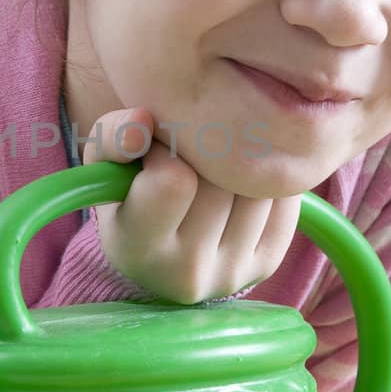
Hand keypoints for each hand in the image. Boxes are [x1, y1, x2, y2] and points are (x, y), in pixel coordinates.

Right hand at [83, 107, 300, 303]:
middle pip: (221, 183)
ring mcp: (233, 272)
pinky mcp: (268, 263)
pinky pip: (284, 199)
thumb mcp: (106, 168)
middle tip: (189, 155)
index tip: (157, 151)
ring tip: (214, 168)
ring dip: (240, 163)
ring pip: (258, 187)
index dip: (167, 152)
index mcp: (139, 248)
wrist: (160, 258)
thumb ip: (111, 136)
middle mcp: (188, 271)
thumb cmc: (130, 198)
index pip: (173, 182)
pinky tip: (242, 181)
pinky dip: (266, 179)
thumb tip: (143, 120)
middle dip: (206, 155)